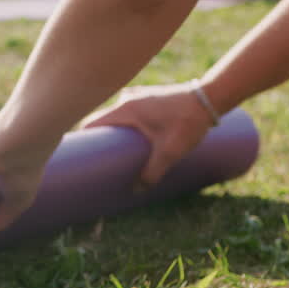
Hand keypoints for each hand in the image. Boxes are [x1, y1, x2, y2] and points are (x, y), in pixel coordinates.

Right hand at [82, 83, 215, 188]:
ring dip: (113, 132)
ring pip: (116, 116)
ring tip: (114, 152)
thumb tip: (137, 190)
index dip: (83, 139)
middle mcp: (127, 100)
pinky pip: (128, 112)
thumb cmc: (188, 122)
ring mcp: (137, 96)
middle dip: (98, 140)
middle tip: (97, 160)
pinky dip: (125, 124)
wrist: (210, 98)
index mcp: (125, 110)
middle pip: (103, 121)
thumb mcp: (170, 151)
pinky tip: (132, 137)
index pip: (93, 123)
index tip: (78, 155)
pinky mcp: (148, 98)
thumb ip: (153, 172)